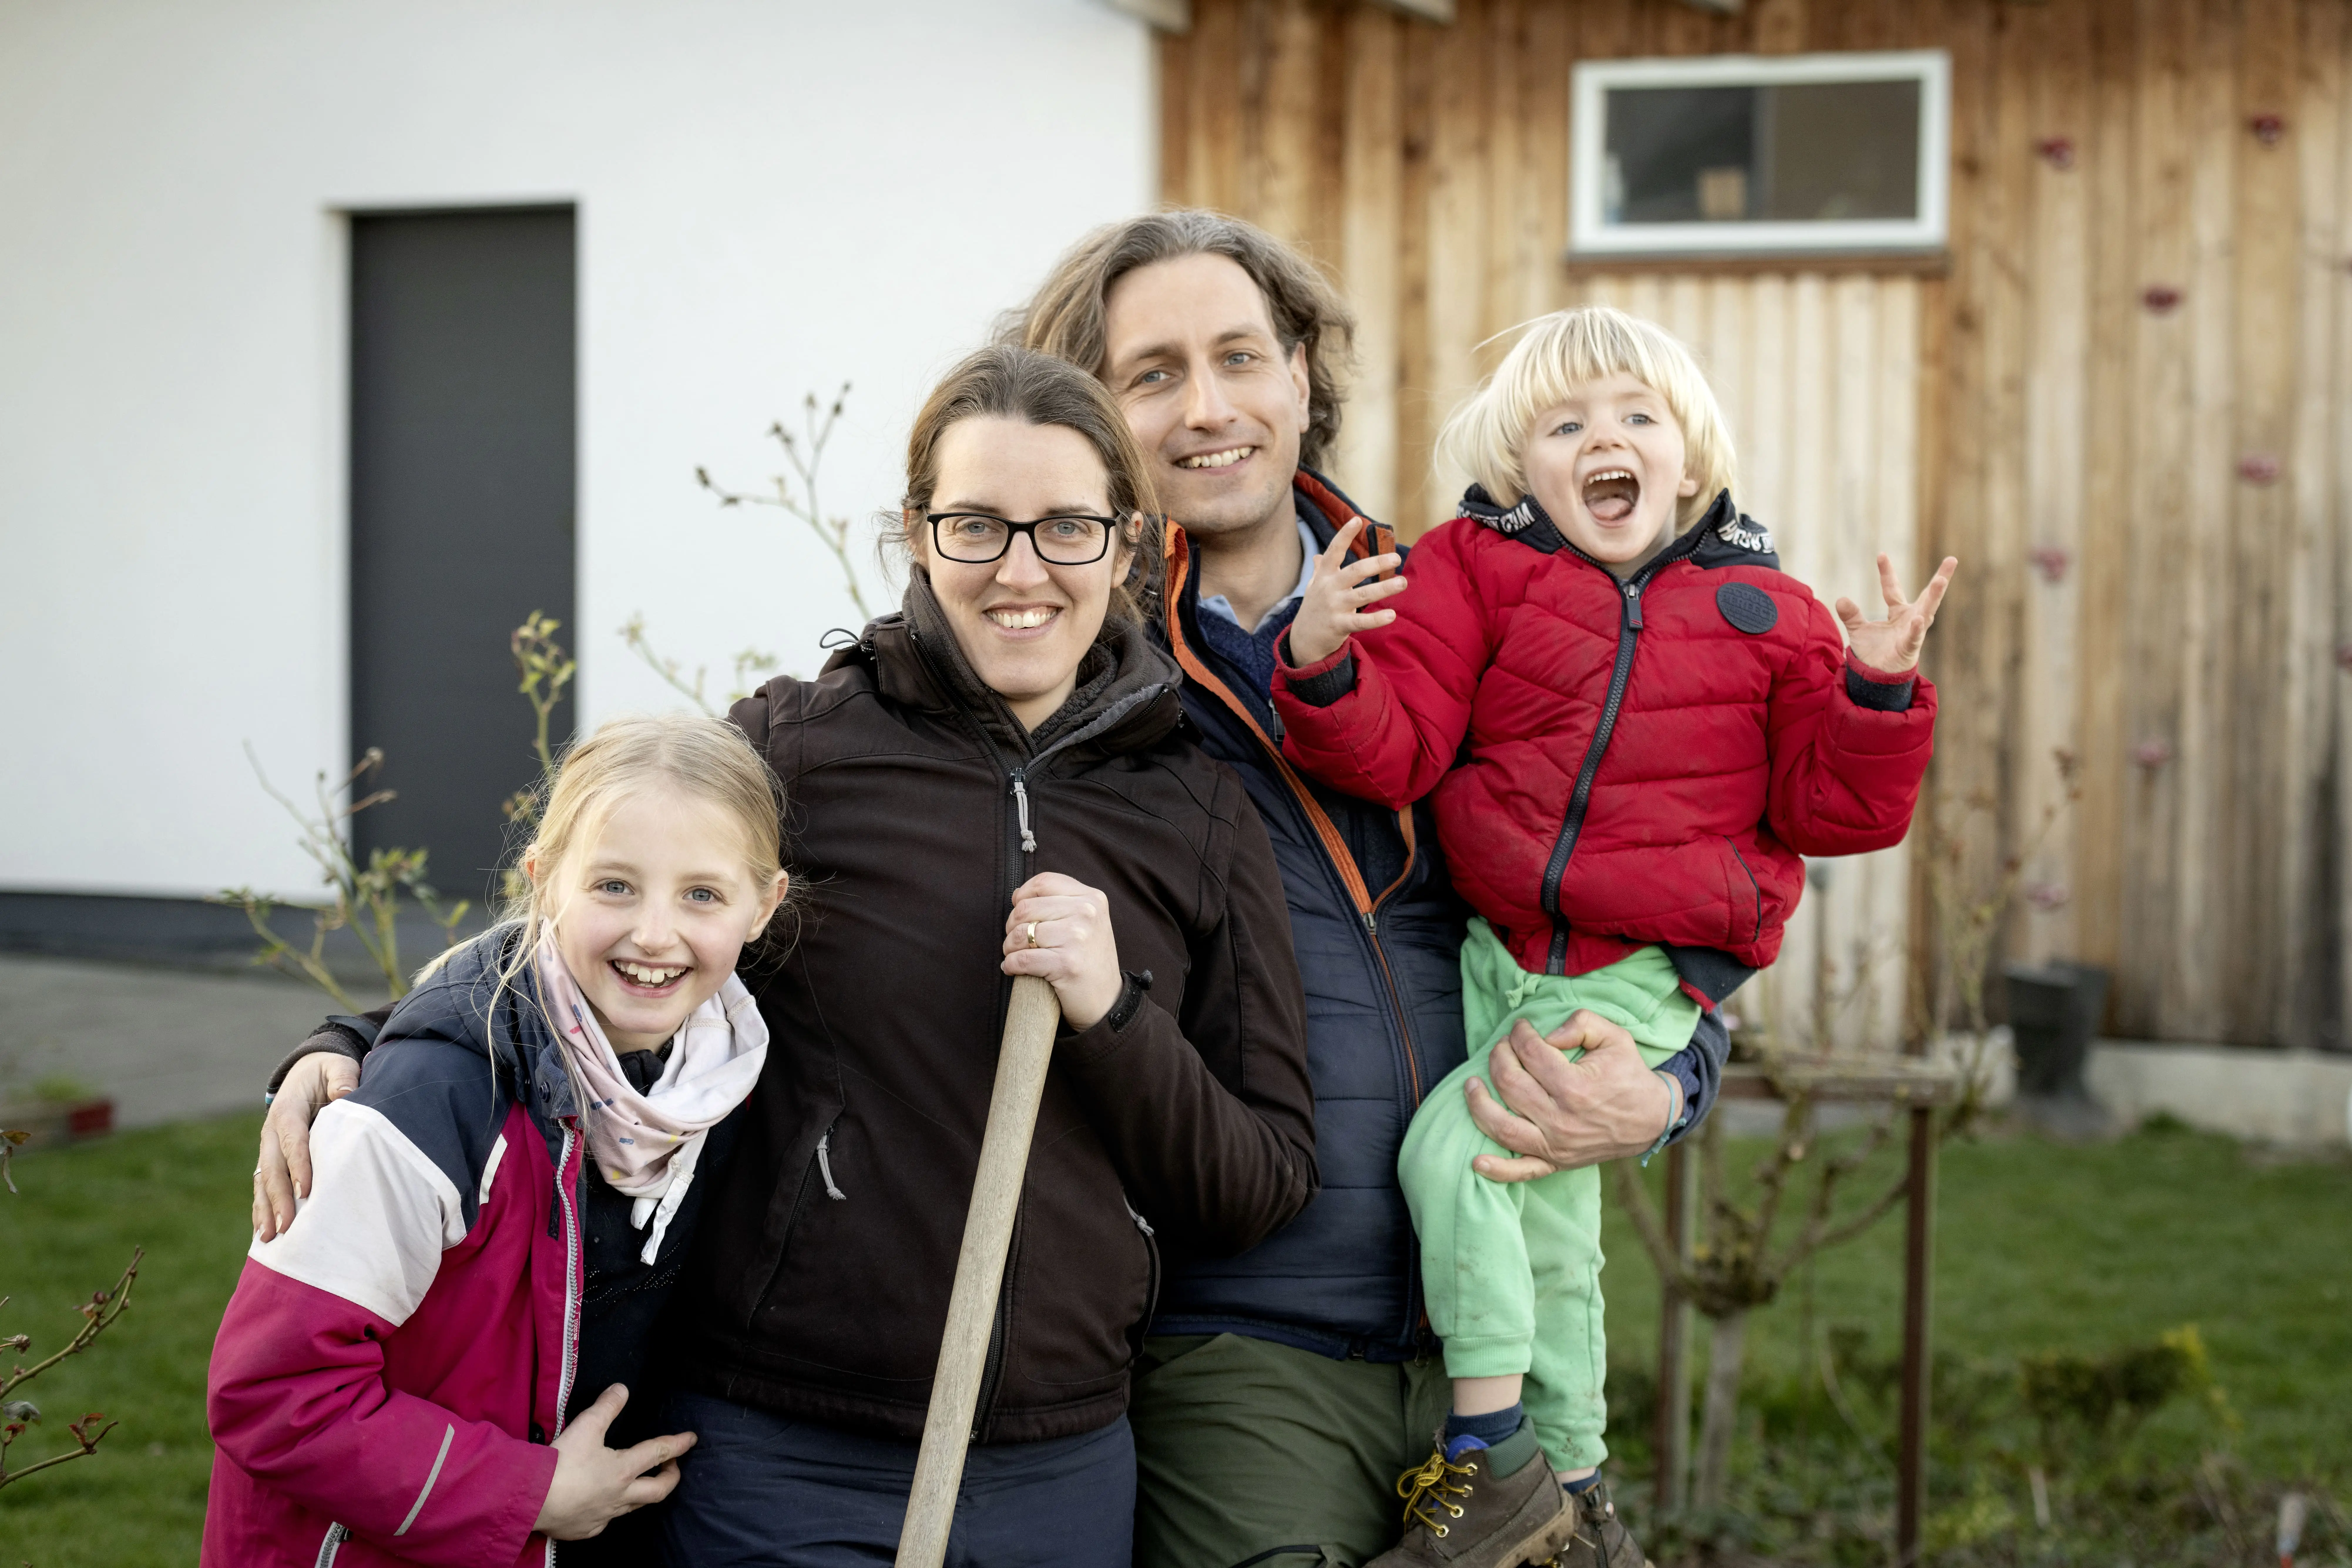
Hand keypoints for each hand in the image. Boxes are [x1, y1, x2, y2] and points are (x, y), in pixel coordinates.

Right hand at [252, 1051, 359, 1239]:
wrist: (308, 1071)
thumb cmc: (328, 1072)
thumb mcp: (337, 1066)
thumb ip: (342, 1078)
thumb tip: (345, 1094)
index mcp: (288, 1109)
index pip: (293, 1140)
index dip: (298, 1165)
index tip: (306, 1191)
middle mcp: (272, 1131)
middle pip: (273, 1167)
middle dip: (279, 1198)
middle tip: (286, 1227)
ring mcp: (269, 1147)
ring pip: (263, 1181)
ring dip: (266, 1209)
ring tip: (269, 1238)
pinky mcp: (271, 1158)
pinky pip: (263, 1185)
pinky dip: (262, 1208)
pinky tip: (264, 1233)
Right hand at [533, 1384, 695, 1540]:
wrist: (531, 1500)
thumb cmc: (560, 1464)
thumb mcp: (585, 1427)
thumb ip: (606, 1407)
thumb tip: (621, 1389)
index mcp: (623, 1470)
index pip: (659, 1452)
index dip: (678, 1443)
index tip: (691, 1439)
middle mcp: (620, 1496)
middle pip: (658, 1490)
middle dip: (671, 1476)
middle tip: (672, 1465)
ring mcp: (604, 1515)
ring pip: (634, 1507)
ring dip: (643, 1494)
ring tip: (643, 1482)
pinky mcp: (586, 1529)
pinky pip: (607, 1520)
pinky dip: (612, 1510)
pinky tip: (604, 1504)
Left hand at [1002, 873, 1122, 1030]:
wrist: (1107, 1002)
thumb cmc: (1089, 960)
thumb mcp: (1087, 921)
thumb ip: (1061, 903)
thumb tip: (1018, 897)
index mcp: (1092, 898)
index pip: (1044, 882)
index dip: (1023, 895)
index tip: (1019, 910)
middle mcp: (1087, 913)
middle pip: (1026, 907)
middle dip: (1012, 925)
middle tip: (1016, 939)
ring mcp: (1078, 938)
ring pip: (1021, 933)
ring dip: (1009, 947)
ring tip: (1014, 954)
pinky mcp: (1067, 964)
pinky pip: (1022, 959)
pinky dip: (1011, 965)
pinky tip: (1012, 969)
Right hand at [1284, 518, 1407, 666]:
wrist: (1303, 640)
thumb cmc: (1314, 609)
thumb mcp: (1314, 587)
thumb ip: (1319, 570)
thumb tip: (1318, 556)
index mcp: (1324, 575)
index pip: (1334, 551)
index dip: (1344, 535)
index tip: (1357, 520)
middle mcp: (1329, 589)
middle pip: (1354, 571)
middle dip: (1376, 564)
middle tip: (1396, 559)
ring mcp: (1334, 607)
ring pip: (1362, 595)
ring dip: (1383, 588)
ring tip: (1402, 582)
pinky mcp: (1339, 626)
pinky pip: (1360, 622)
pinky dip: (1376, 619)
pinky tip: (1392, 615)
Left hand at [1463, 1012, 1678, 1180]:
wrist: (1652, 1118)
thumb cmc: (1629, 1075)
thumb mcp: (1615, 1037)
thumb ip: (1581, 1023)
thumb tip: (1546, 1034)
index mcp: (1575, 1087)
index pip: (1530, 1053)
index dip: (1519, 1034)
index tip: (1520, 1028)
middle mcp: (1561, 1120)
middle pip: (1509, 1084)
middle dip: (1498, 1057)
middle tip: (1502, 1047)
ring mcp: (1556, 1145)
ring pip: (1503, 1126)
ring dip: (1479, 1104)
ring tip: (1471, 1084)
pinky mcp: (1556, 1163)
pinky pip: (1521, 1171)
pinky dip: (1497, 1169)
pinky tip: (1476, 1161)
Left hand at [1836, 553, 1956, 674]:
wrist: (1874, 678)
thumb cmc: (1872, 654)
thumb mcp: (1858, 630)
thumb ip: (1851, 615)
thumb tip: (1841, 599)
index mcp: (1897, 613)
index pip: (1892, 588)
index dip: (1887, 572)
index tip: (1881, 554)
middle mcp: (1910, 619)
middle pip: (1927, 596)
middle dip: (1940, 579)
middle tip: (1952, 559)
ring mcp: (1912, 633)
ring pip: (1927, 612)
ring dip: (1934, 596)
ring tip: (1941, 580)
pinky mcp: (1909, 649)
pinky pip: (1914, 637)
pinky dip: (1916, 629)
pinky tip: (1918, 619)